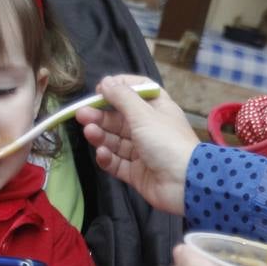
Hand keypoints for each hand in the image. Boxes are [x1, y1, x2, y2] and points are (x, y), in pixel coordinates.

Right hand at [77, 74, 197, 214]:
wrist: (186, 184)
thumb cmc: (167, 142)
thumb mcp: (144, 114)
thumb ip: (123, 97)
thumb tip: (107, 81)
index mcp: (158, 110)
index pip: (138, 92)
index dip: (119, 88)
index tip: (101, 89)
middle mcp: (150, 128)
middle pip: (120, 118)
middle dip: (100, 115)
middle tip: (81, 114)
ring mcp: (143, 152)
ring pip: (116, 141)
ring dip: (101, 135)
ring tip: (89, 132)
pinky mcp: (137, 173)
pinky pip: (117, 163)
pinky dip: (107, 158)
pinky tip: (102, 153)